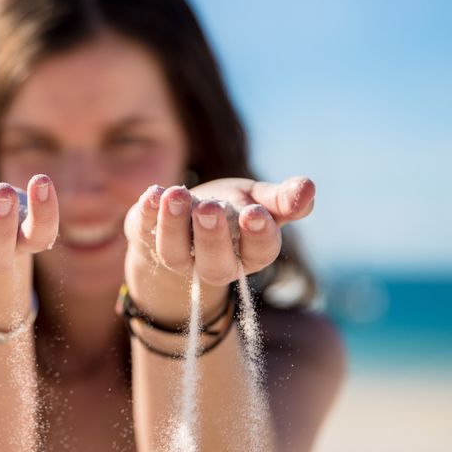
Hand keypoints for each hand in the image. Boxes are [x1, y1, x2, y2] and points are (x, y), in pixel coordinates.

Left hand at [122, 176, 314, 319]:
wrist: (186, 216)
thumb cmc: (231, 208)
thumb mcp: (259, 199)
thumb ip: (283, 198)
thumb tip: (309, 188)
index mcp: (249, 254)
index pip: (260, 253)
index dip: (258, 235)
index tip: (253, 212)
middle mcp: (213, 263)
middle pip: (214, 262)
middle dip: (212, 235)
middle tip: (210, 207)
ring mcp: (178, 256)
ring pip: (174, 252)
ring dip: (174, 223)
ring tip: (176, 193)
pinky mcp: (146, 239)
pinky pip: (143, 232)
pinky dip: (146, 213)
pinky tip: (153, 192)